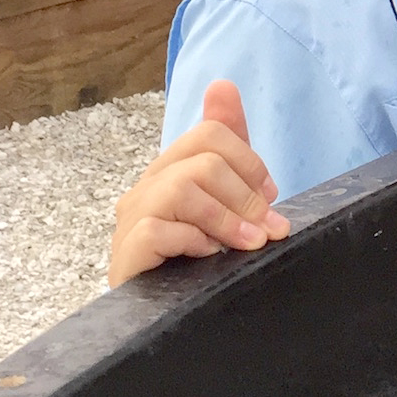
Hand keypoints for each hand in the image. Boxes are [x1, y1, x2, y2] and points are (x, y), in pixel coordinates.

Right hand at [108, 81, 289, 285]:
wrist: (163, 311)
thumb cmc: (197, 250)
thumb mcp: (225, 196)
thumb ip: (230, 147)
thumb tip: (223, 85)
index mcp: (172, 168)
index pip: (210, 133)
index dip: (250, 161)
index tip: (271, 195)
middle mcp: (147, 187)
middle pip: (204, 162)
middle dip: (246, 196)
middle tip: (266, 228)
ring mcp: (132, 219)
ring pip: (182, 190)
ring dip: (226, 219)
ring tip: (246, 243)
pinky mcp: (125, 252)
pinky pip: (157, 230)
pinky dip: (192, 241)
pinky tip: (206, 255)